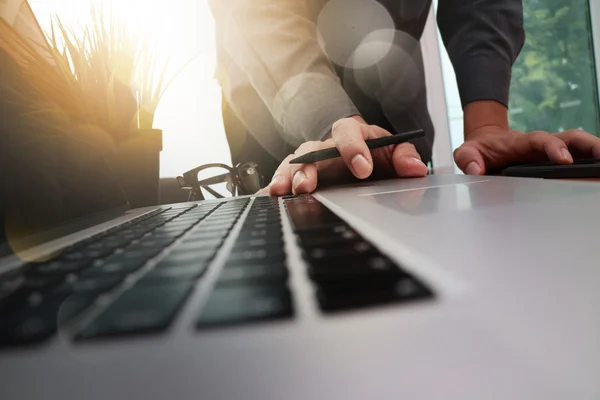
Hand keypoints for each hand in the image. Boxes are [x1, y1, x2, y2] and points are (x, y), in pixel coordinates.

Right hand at [262, 116, 427, 194]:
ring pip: (293, 163)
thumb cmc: (378, 153)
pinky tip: (268, 197)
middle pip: (311, 150)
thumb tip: (416, 168)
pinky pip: (284, 178)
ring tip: (280, 191)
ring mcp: (311, 162)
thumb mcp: (395, 151)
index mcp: (351, 133)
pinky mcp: (302, 177)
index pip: (347, 133)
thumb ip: (405, 157)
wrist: (365, 159)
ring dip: (286, 177)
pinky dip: (274, 186)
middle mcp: (326, 145)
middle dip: (307, 167)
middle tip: (307, 185)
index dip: (353, 148)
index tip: (363, 169)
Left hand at [454, 126, 599, 174]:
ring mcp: (551, 150)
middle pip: (571, 138)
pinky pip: (578, 158)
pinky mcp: (555, 158)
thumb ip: (468, 158)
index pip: (541, 141)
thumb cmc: (479, 149)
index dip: (554, 148)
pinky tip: (598, 174)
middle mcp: (541, 144)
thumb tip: (475, 169)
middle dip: (589, 146)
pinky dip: (590, 163)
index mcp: (522, 142)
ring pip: (580, 146)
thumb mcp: (466, 152)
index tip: (564, 159)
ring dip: (596, 152)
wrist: (486, 142)